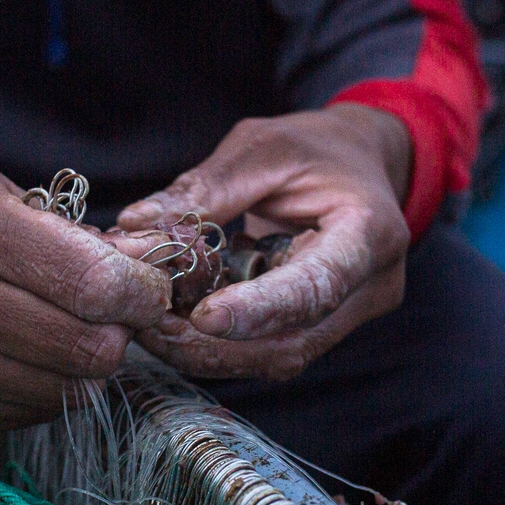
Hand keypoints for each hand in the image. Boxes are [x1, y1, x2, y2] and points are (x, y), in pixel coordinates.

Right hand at [0, 159, 170, 428]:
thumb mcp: (3, 192)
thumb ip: (80, 234)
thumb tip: (154, 270)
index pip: (96, 285)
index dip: (142, 293)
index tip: (147, 288)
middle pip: (90, 349)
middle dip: (118, 332)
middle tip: (107, 312)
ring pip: (68, 391)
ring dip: (84, 365)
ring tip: (62, 329)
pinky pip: (32, 413)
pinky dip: (46, 387)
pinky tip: (22, 353)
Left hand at [115, 105, 411, 380]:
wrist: (358, 164)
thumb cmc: (315, 148)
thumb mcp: (261, 148)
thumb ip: (203, 190)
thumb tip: (134, 226)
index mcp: (369, 232)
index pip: (317, 287)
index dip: (260, 309)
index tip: (203, 317)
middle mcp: (368, 287)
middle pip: (293, 339)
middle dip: (216, 344)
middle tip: (150, 327)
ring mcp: (348, 316)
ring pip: (278, 356)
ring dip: (210, 352)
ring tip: (154, 329)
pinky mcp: (321, 328)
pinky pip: (269, 349)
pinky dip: (220, 345)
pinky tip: (178, 325)